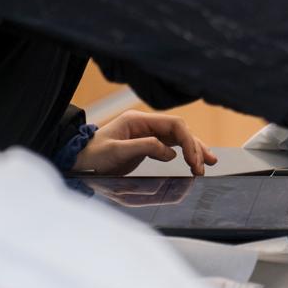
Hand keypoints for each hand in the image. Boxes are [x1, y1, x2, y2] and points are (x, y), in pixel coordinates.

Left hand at [75, 110, 217, 176]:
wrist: (79, 160)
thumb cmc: (93, 155)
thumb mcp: (116, 151)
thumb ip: (144, 147)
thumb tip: (169, 152)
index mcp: (139, 120)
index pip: (174, 125)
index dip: (188, 141)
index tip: (193, 160)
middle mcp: (147, 124)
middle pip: (180, 131)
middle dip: (194, 147)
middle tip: (202, 166)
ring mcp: (148, 134)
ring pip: (179, 139)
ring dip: (194, 150)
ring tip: (208, 163)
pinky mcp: (148, 144)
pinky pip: (172, 147)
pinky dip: (184, 154)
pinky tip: (193, 161)